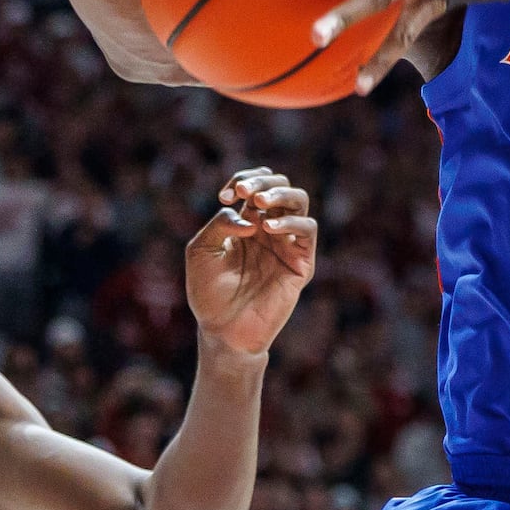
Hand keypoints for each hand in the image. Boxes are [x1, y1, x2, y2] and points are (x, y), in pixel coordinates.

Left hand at [188, 169, 316, 355]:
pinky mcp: (301, 262)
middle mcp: (270, 228)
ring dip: (280, 194)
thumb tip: (250, 217)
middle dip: (263, 181)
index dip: (243, 180)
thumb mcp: (201, 251)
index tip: (225, 196)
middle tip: (245, 192)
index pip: (256, 184)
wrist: (223, 330)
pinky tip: (268, 228)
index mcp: (247, 221)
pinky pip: (307, 230)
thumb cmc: (208, 292)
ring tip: (260, 203)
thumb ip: (220, 225)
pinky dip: (291, 221)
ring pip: (299, 200)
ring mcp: (287, 243)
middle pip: (281, 185)